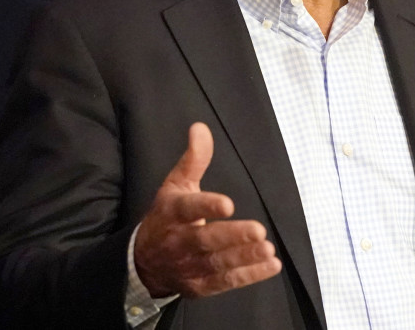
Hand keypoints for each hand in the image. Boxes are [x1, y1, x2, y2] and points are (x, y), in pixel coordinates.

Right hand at [134, 123, 281, 297]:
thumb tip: (201, 128)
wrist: (142, 262)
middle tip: (258, 231)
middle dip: (232, 236)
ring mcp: (188, 266)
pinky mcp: (199, 286)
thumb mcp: (176, 185)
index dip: (207, 206)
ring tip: (267, 248)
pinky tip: (271, 265)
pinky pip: (225, 282)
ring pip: (217, 263)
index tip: (228, 204)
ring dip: (244, 257)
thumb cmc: (166, 217)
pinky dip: (250, 276)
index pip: (188, 209)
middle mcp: (178, 241)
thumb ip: (193, 159)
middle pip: (205, 240)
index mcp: (172, 212)